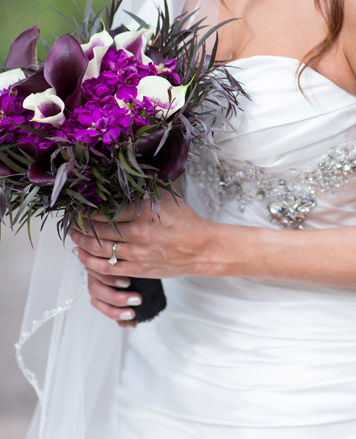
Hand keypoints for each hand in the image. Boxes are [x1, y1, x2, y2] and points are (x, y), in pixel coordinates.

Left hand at [70, 193, 217, 323]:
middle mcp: (138, 234)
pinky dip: (90, 262)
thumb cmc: (185, 220)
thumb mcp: (168, 196)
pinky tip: (82, 255)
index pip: (107, 210)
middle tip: (71, 220)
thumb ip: (147, 185)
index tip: (79, 205)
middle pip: (98, 230)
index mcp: (144, 212)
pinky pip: (107, 268)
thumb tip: (131, 168)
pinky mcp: (138, 270)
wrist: (201, 248)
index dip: (88, 209)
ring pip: (99, 250)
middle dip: (80, 225)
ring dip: (81, 243)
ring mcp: (137, 254)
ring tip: (73, 236)